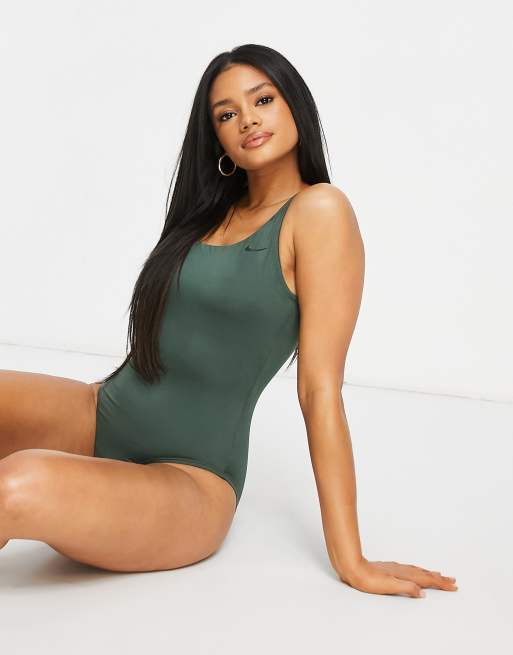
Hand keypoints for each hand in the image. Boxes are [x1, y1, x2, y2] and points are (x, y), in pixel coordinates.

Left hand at [338, 556, 457, 597]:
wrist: (354, 569)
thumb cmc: (369, 580)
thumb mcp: (389, 586)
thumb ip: (407, 588)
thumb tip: (423, 592)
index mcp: (404, 575)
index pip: (427, 579)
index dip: (440, 583)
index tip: (453, 586)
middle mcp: (402, 570)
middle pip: (425, 574)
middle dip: (439, 578)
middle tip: (452, 581)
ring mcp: (396, 568)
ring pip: (418, 570)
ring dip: (430, 573)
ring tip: (439, 574)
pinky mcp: (390, 569)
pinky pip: (410, 569)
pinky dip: (418, 571)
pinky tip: (416, 572)